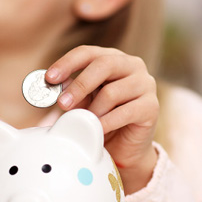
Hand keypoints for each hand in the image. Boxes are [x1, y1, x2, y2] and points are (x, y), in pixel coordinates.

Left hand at [47, 46, 158, 193]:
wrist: (125, 149)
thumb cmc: (102, 120)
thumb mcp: (83, 102)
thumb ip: (72, 91)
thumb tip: (54, 84)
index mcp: (113, 58)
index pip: (88, 52)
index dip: (67, 63)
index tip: (49, 78)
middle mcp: (133, 66)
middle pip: (103, 65)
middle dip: (79, 85)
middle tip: (62, 104)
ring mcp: (145, 84)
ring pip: (112, 92)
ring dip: (93, 110)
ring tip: (85, 123)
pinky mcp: (151, 106)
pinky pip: (125, 112)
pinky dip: (106, 122)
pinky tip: (97, 130)